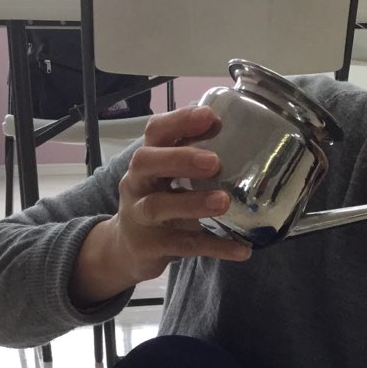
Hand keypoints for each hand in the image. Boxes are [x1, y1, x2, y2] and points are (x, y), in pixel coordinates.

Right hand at [112, 105, 251, 284]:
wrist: (125, 249)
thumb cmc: (156, 202)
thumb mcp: (168, 177)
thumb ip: (191, 156)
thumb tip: (227, 131)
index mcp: (147, 161)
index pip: (156, 132)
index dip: (180, 121)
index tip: (210, 117)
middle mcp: (137, 183)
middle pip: (146, 162)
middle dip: (180, 158)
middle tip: (214, 161)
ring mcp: (139, 216)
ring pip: (159, 206)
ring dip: (193, 203)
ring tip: (224, 201)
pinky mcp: (149, 246)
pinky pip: (182, 245)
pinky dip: (213, 247)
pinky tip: (241, 250)